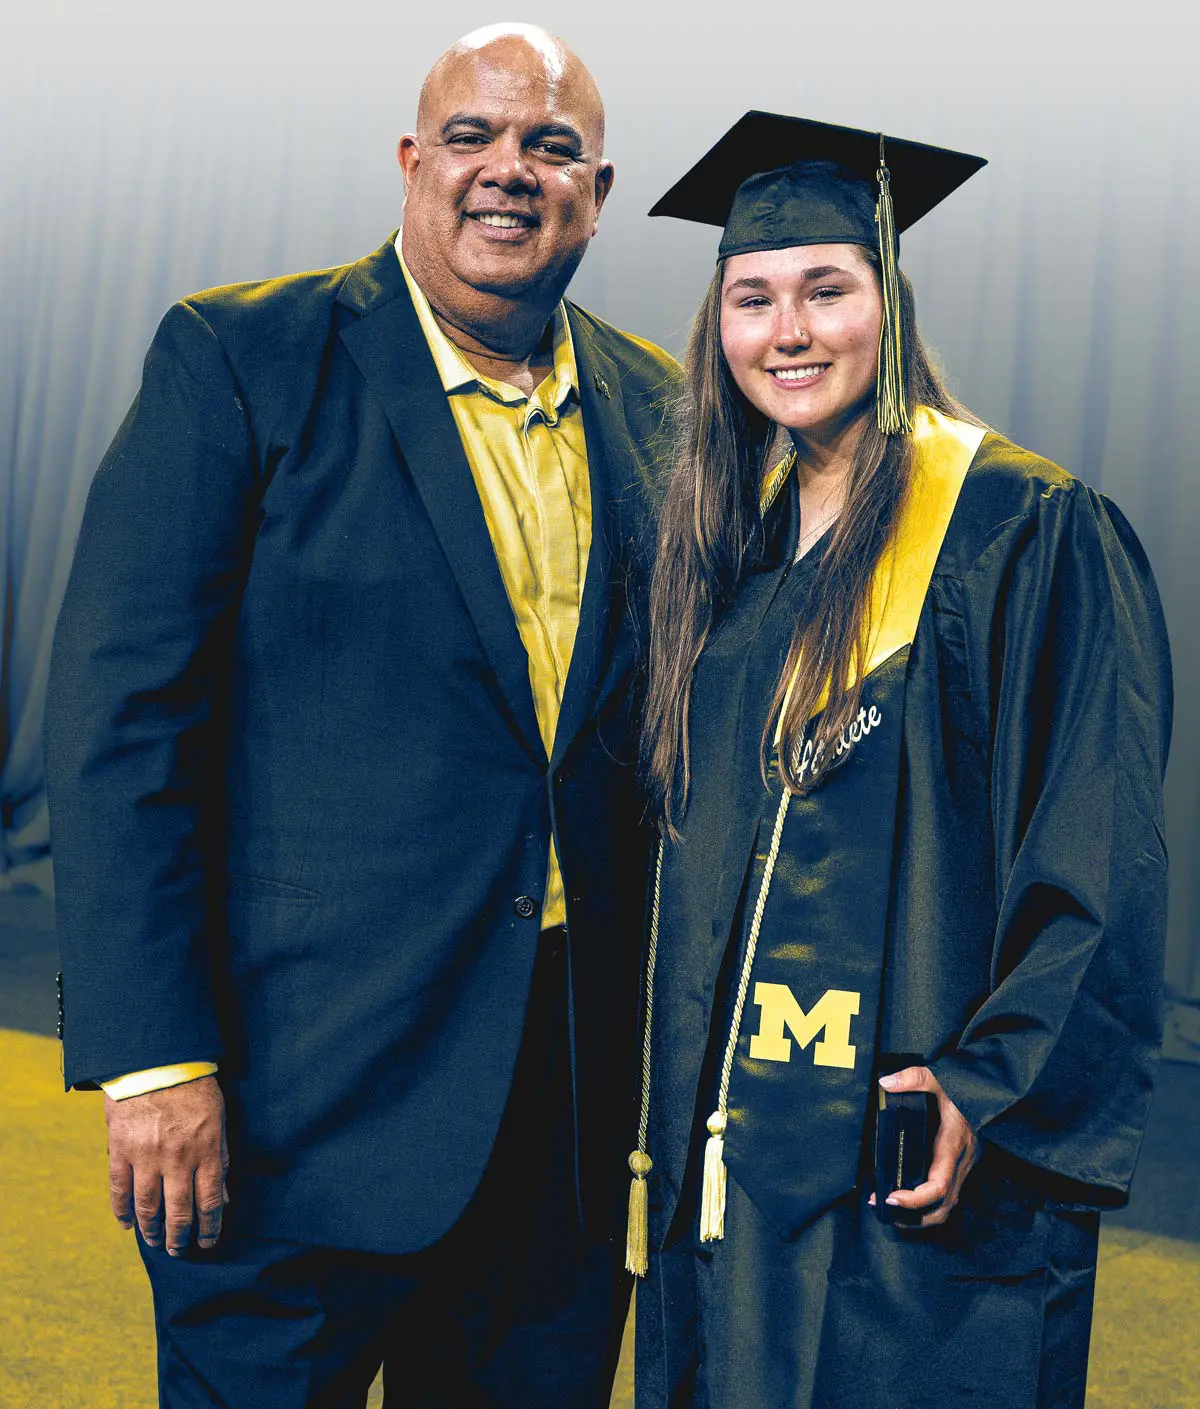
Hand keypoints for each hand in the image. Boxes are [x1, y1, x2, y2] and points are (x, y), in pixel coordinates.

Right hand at [105, 1075, 227, 1254]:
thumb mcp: (219, 1118)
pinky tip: (126, 1224)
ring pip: (148, 1207)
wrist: (157, 1061)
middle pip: (179, 1211)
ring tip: (156, 1243)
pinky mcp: (121, 1151)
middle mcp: (177, 1160)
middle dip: (180, 1237)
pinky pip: (119, 1190)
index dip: (209, 1227)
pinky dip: (122, 1211)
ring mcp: (146, 1157)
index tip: (208, 1242)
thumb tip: (224, 1194)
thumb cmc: (194, 1087)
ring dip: (152, 1230)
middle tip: (179, 1250)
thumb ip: (221, 1157)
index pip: (210, 1201)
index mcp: (205, 1151)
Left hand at [868, 1066, 979, 1227]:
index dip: (916, 1199)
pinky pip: (949, 1194)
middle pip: (943, 1205)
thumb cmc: (965, 1089)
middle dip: (914, 1216)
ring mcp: (964, 1166)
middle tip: (884, 1208)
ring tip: (892, 1210)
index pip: (939, 1185)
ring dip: (921, 1215)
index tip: (892, 1198)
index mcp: (954, 1145)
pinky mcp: (963, 1166)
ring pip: (947, 1205)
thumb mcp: (939, 1078)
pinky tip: (910, 1198)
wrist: (990, 1093)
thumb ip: (913, 1078)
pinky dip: (929, 1203)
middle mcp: (962, 1162)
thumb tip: (887, 1083)